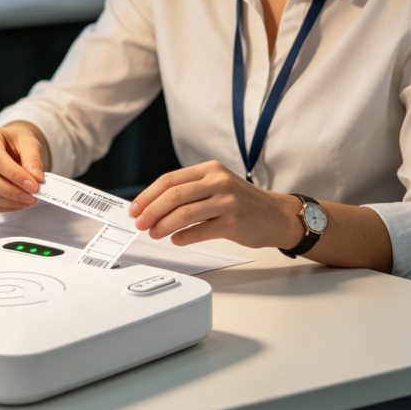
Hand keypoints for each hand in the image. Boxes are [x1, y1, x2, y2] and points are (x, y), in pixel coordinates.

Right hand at [0, 122, 49, 211]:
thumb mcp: (30, 143)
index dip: (15, 175)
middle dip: (11, 192)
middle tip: (32, 196)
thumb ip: (33, 159)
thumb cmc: (16, 143)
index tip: (34, 186)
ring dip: (8, 202)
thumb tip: (36, 178)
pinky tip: (17, 204)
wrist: (8, 146)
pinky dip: (2, 207)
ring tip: (27, 200)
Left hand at [129, 161, 301, 248]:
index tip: (135, 209)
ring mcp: (227, 201)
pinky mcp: (234, 222)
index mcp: (210, 169)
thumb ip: (190, 191)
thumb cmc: (241, 202)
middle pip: (174, 195)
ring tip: (154, 234)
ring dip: (163, 226)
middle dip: (151, 211)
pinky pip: (200, 231)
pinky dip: (183, 237)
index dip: (148, 195)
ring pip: (184, 213)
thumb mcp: (217, 185)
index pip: (170, 180)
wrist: (276, 215)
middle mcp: (218, 181)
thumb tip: (153, 206)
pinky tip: (176, 240)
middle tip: (140, 224)